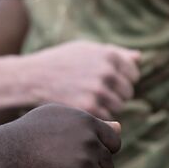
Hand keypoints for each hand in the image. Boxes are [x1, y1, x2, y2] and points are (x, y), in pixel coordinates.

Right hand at [0, 104, 120, 167]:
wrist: (0, 155)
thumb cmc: (25, 137)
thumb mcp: (55, 119)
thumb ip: (86, 124)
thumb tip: (119, 127)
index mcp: (86, 122)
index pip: (114, 143)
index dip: (99, 154)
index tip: (78, 157)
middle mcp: (89, 140)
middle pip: (107, 167)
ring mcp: (83, 162)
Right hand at [17, 42, 140, 119]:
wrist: (30, 78)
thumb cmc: (58, 62)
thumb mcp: (84, 50)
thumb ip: (114, 53)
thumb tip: (139, 58)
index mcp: (109, 55)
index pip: (133, 74)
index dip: (119, 79)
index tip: (102, 81)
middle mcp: (106, 72)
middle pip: (127, 92)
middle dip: (113, 94)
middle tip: (90, 92)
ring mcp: (98, 91)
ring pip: (118, 106)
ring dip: (105, 106)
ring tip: (84, 99)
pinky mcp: (89, 108)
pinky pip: (106, 117)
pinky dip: (95, 115)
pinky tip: (79, 107)